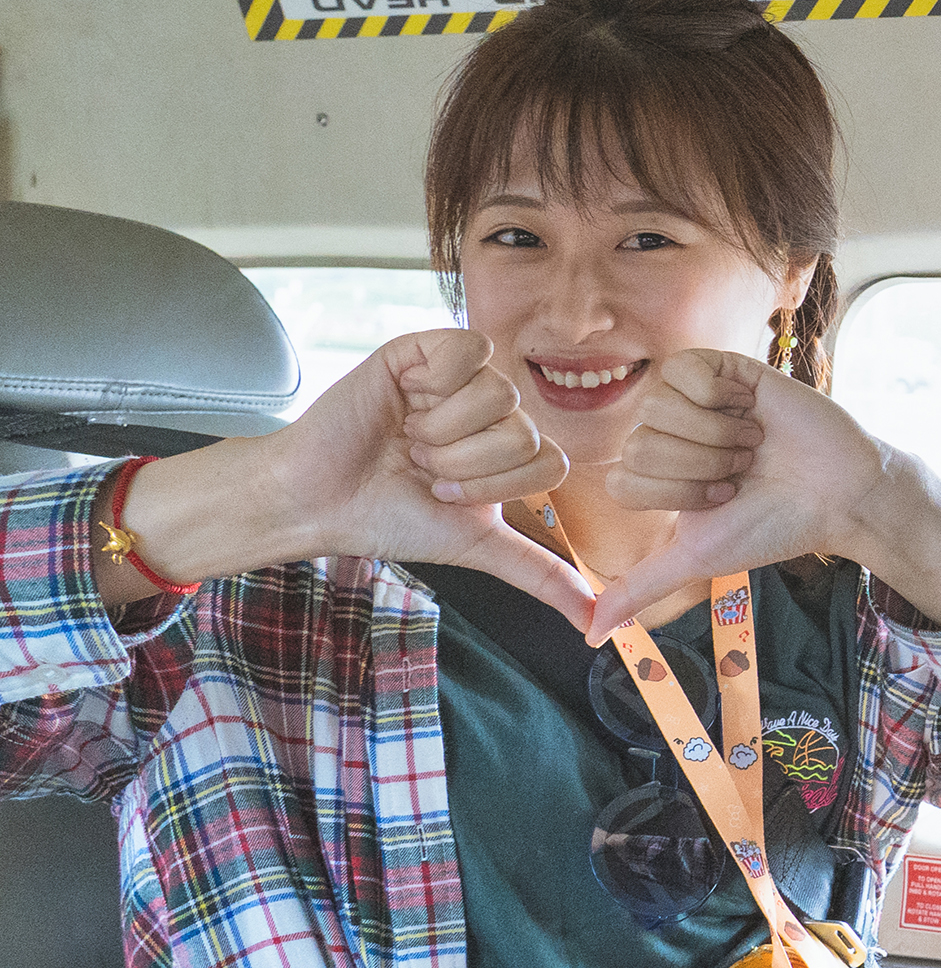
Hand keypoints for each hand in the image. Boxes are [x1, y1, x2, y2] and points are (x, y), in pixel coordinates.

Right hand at [262, 329, 592, 627]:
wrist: (317, 498)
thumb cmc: (390, 519)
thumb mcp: (476, 546)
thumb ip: (539, 572)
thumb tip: (596, 620)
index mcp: (513, 450)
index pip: (551, 463)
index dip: (497, 487)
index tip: (447, 494)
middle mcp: (495, 411)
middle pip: (525, 433)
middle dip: (465, 464)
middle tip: (420, 464)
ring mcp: (462, 377)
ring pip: (500, 395)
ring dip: (443, 430)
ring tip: (407, 436)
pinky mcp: (427, 348)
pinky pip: (471, 348)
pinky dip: (437, 381)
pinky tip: (406, 398)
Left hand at [585, 350, 888, 638]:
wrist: (837, 493)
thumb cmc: (773, 526)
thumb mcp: (698, 557)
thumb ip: (640, 587)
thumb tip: (591, 635)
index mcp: (656, 474)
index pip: (623, 479)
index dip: (672, 495)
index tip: (720, 500)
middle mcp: (668, 433)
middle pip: (639, 444)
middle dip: (698, 467)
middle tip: (743, 471)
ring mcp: (694, 398)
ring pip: (658, 408)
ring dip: (714, 435)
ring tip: (752, 443)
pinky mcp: (722, 366)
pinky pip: (683, 368)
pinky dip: (717, 394)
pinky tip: (749, 407)